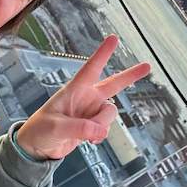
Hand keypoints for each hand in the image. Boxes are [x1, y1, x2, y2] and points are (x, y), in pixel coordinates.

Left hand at [15, 35, 150, 160]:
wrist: (38, 147)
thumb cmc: (40, 130)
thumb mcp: (56, 127)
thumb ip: (79, 127)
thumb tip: (100, 130)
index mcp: (74, 89)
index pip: (91, 68)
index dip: (103, 53)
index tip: (113, 38)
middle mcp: (86, 98)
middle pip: (113, 84)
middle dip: (130, 75)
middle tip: (148, 65)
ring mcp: (91, 111)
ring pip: (110, 114)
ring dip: (102, 125)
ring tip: (86, 134)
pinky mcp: (93, 125)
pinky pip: (106, 128)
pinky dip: (100, 135)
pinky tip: (89, 140)